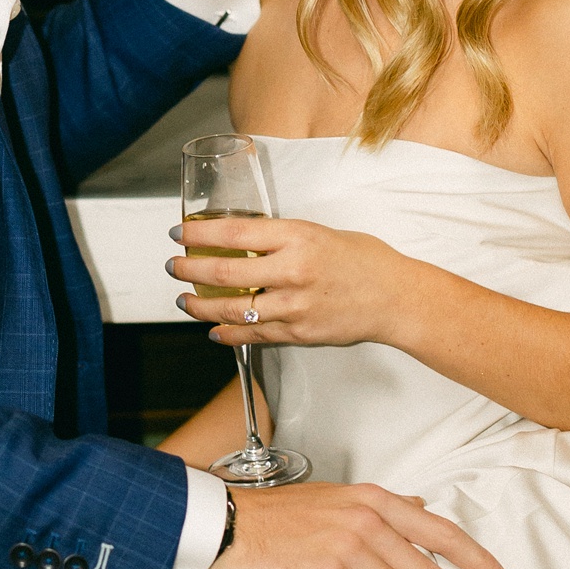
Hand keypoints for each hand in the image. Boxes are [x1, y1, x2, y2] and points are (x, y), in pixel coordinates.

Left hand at [170, 215, 415, 349]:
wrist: (395, 298)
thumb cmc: (362, 260)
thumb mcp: (319, 233)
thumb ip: (280, 238)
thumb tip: (240, 241)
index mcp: (298, 237)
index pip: (234, 233)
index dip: (199, 233)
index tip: (180, 234)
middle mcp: (293, 271)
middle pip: (224, 272)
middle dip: (189, 270)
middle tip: (174, 267)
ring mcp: (294, 306)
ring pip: (232, 310)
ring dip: (200, 306)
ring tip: (184, 300)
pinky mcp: (298, 333)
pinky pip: (253, 335)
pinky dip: (228, 333)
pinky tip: (214, 329)